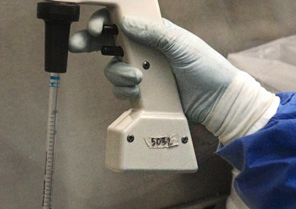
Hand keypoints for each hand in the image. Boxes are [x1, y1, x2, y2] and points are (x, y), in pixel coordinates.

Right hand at [69, 10, 275, 143]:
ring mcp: (142, 72)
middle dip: (88, 42)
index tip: (97, 28)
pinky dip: (125, 90)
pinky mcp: (143, 93)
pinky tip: (139, 91)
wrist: (218, 101)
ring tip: (137, 78)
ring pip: (112, 68)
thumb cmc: (206, 67)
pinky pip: (121, 90)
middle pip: (107, 43)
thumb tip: (125, 21)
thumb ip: (154, 32)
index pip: (121, 21)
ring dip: (117, 73)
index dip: (103, 22)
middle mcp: (144, 50)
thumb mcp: (181, 44)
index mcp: (153, 33)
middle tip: (77, 46)